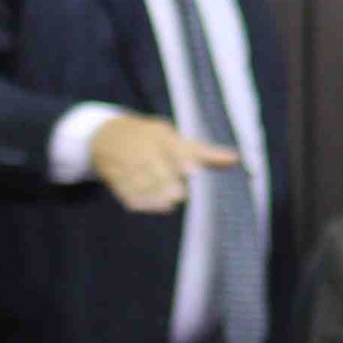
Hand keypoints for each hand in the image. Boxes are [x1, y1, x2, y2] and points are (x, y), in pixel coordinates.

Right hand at [90, 113, 241, 213]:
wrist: (106, 136)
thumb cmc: (151, 139)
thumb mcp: (175, 139)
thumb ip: (204, 152)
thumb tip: (237, 159)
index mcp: (157, 135)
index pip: (170, 146)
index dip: (181, 158)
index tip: (194, 170)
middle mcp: (140, 147)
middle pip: (153, 164)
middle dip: (164, 179)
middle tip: (179, 194)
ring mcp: (125, 163)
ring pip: (139, 179)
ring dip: (154, 192)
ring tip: (169, 203)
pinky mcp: (115, 178)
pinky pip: (126, 191)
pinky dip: (141, 200)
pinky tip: (157, 207)